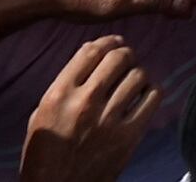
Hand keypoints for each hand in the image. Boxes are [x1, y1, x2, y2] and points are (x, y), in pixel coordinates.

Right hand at [17, 37, 163, 181]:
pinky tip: (143, 97)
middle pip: (119, 57)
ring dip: (138, 74)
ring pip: (139, 75)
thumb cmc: (45, 154)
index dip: (107, 41)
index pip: (91, 51)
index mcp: (58, 96)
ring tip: (133, 82)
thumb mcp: (42, 115)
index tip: (115, 43)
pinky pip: (153, 97)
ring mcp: (108, 119)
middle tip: (126, 61)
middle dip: (125, 55)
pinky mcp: (128, 135)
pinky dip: (151, 92)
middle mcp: (84, 102)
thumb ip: (65, 85)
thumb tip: (90, 54)